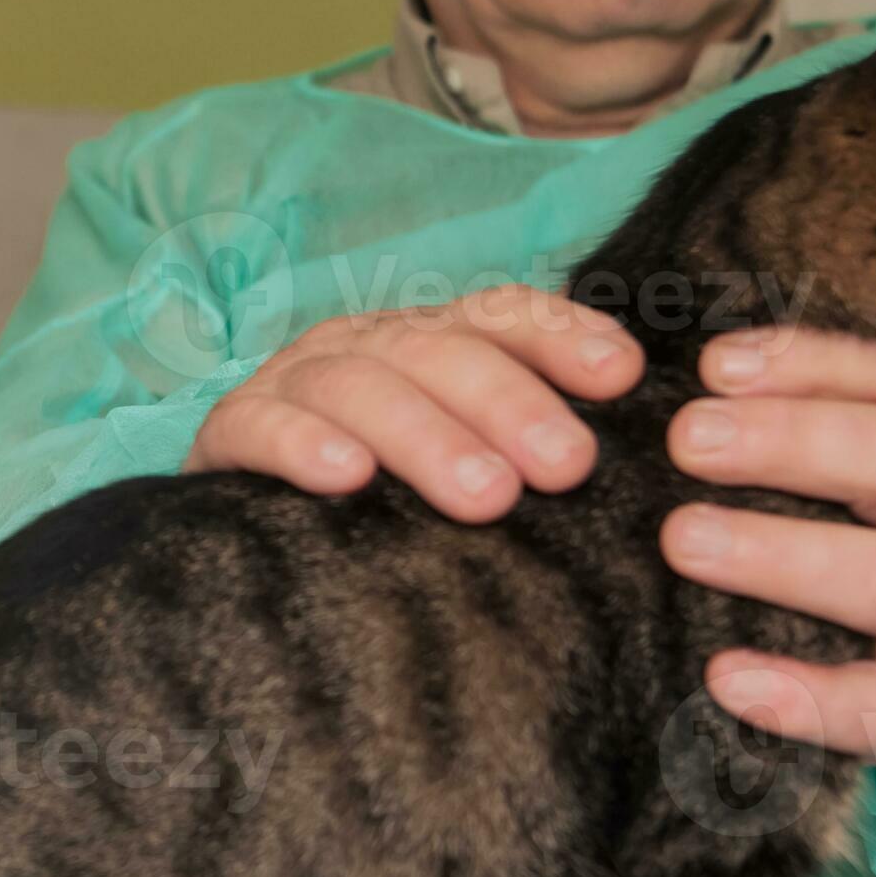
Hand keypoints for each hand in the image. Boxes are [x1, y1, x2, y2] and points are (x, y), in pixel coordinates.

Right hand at [184, 284, 642, 519]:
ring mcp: (290, 385)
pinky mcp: (227, 435)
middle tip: (567, 468)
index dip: (560, 337)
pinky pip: (259, 427)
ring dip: (426, 435)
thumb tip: (648, 464)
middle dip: (508, 402)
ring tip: (487, 497)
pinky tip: (348, 477)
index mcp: (426, 345)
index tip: (622, 379)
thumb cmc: (384, 513)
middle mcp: (361, 348)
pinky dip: (304, 444)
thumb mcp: (463, 471)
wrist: (248, 560)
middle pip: (437, 349)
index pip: (498, 316)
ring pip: (359, 383)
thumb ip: (528, 457)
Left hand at [662, 330, 875, 773]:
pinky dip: (809, 697)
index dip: (815, 363)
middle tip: (686, 440)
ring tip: (683, 540)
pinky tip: (725, 677)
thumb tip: (677, 380)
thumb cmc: (872, 540)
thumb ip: (795, 425)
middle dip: (792, 441)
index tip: (715, 365)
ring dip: (787, 556)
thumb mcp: (861, 469)